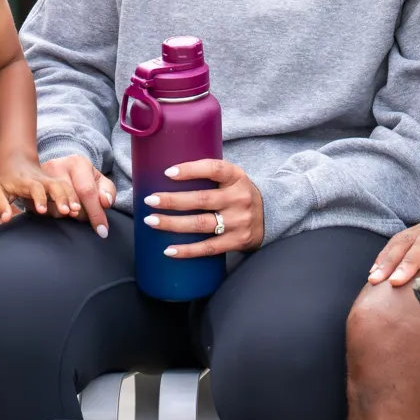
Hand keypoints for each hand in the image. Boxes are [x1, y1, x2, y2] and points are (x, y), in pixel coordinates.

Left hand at [0, 155, 78, 223]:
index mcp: (25, 181)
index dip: (39, 198)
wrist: (15, 158)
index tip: (42, 211)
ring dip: (71, 197)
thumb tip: (6, 219)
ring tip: (76, 211)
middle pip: (55, 184)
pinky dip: (75, 196)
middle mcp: (40, 179)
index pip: (35, 188)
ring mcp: (49, 180)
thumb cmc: (4, 178)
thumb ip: (0, 205)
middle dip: (62, 197)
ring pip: (64, 185)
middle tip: (67, 211)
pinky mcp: (55, 183)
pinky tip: (78, 208)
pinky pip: (68, 187)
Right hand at [35, 155, 115, 237]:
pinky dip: (49, 211)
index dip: (96, 213)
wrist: (55, 169)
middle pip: (72, 200)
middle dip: (81, 215)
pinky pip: (42, 207)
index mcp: (77, 162)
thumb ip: (108, 191)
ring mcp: (41, 176)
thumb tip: (105, 202)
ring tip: (69, 213)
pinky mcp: (29, 186)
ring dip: (66, 215)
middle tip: (82, 217)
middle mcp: (58, 166)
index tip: (102, 231)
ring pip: (56, 205)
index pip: (88, 191)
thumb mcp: (98, 180)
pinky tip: (50, 211)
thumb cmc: (81, 179)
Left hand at [141, 159, 263, 255]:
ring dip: (173, 224)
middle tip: (150, 200)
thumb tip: (166, 173)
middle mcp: (239, 198)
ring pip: (201, 224)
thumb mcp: (231, 177)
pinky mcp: (237, 241)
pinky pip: (208, 247)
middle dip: (173, 200)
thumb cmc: (237, 193)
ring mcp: (239, 221)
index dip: (191, 170)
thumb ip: (208, 174)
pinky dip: (187, 250)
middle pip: (202, 200)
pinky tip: (169, 250)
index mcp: (236, 176)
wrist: (269, 216)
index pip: (213, 169)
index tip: (167, 172)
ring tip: (152, 221)